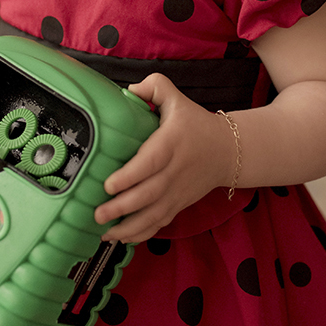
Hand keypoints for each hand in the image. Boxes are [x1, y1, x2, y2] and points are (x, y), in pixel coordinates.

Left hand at [94, 73, 235, 242]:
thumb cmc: (196, 123)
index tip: (108, 184)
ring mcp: (177, 192)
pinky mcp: (179, 204)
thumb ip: (154, 87)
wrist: (228, 151)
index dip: (130, 176)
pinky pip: (160, 223)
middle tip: (98, 214)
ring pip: (153, 214)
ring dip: (128, 227)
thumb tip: (129, 90)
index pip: (150, 163)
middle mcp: (174, 171)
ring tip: (105, 233)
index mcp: (171, 144)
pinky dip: (142, 234)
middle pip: (148, 194)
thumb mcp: (177, 99)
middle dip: (122, 207)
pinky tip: (123, 238)